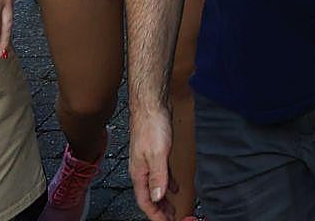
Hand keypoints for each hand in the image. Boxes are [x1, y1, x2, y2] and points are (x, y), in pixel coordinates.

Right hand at [128, 105, 176, 220]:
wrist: (151, 105)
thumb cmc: (152, 126)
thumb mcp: (158, 154)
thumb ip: (158, 177)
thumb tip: (158, 197)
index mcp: (139, 173)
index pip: (145, 201)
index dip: (155, 214)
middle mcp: (141, 169)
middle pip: (150, 196)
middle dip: (160, 210)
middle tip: (172, 218)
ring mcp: (148, 161)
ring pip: (156, 186)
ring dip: (164, 199)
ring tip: (173, 208)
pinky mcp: (156, 153)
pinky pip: (162, 174)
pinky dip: (168, 183)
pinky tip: (176, 187)